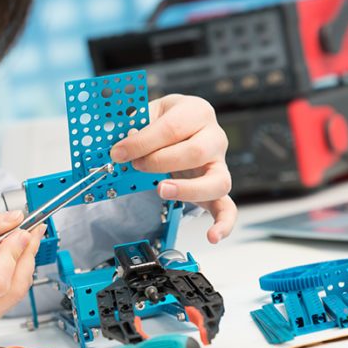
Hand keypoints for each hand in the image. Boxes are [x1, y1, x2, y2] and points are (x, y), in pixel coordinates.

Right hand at [0, 210, 44, 331]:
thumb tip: (11, 220)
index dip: (12, 254)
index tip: (19, 231)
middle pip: (11, 290)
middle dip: (25, 256)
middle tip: (31, 229)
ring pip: (14, 296)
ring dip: (24, 265)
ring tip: (24, 239)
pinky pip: (7, 299)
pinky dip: (16, 275)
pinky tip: (14, 256)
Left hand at [109, 94, 236, 243]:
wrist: (185, 124)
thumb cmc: (167, 119)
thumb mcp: (151, 111)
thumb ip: (138, 125)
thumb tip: (124, 144)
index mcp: (197, 112)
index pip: (172, 128)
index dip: (142, 141)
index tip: (119, 152)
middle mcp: (214, 137)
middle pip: (196, 152)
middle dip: (160, 162)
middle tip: (137, 166)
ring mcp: (220, 164)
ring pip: (217, 181)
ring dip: (187, 190)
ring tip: (162, 190)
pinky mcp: (218, 186)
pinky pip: (228, 208)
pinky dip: (223, 224)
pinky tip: (212, 236)